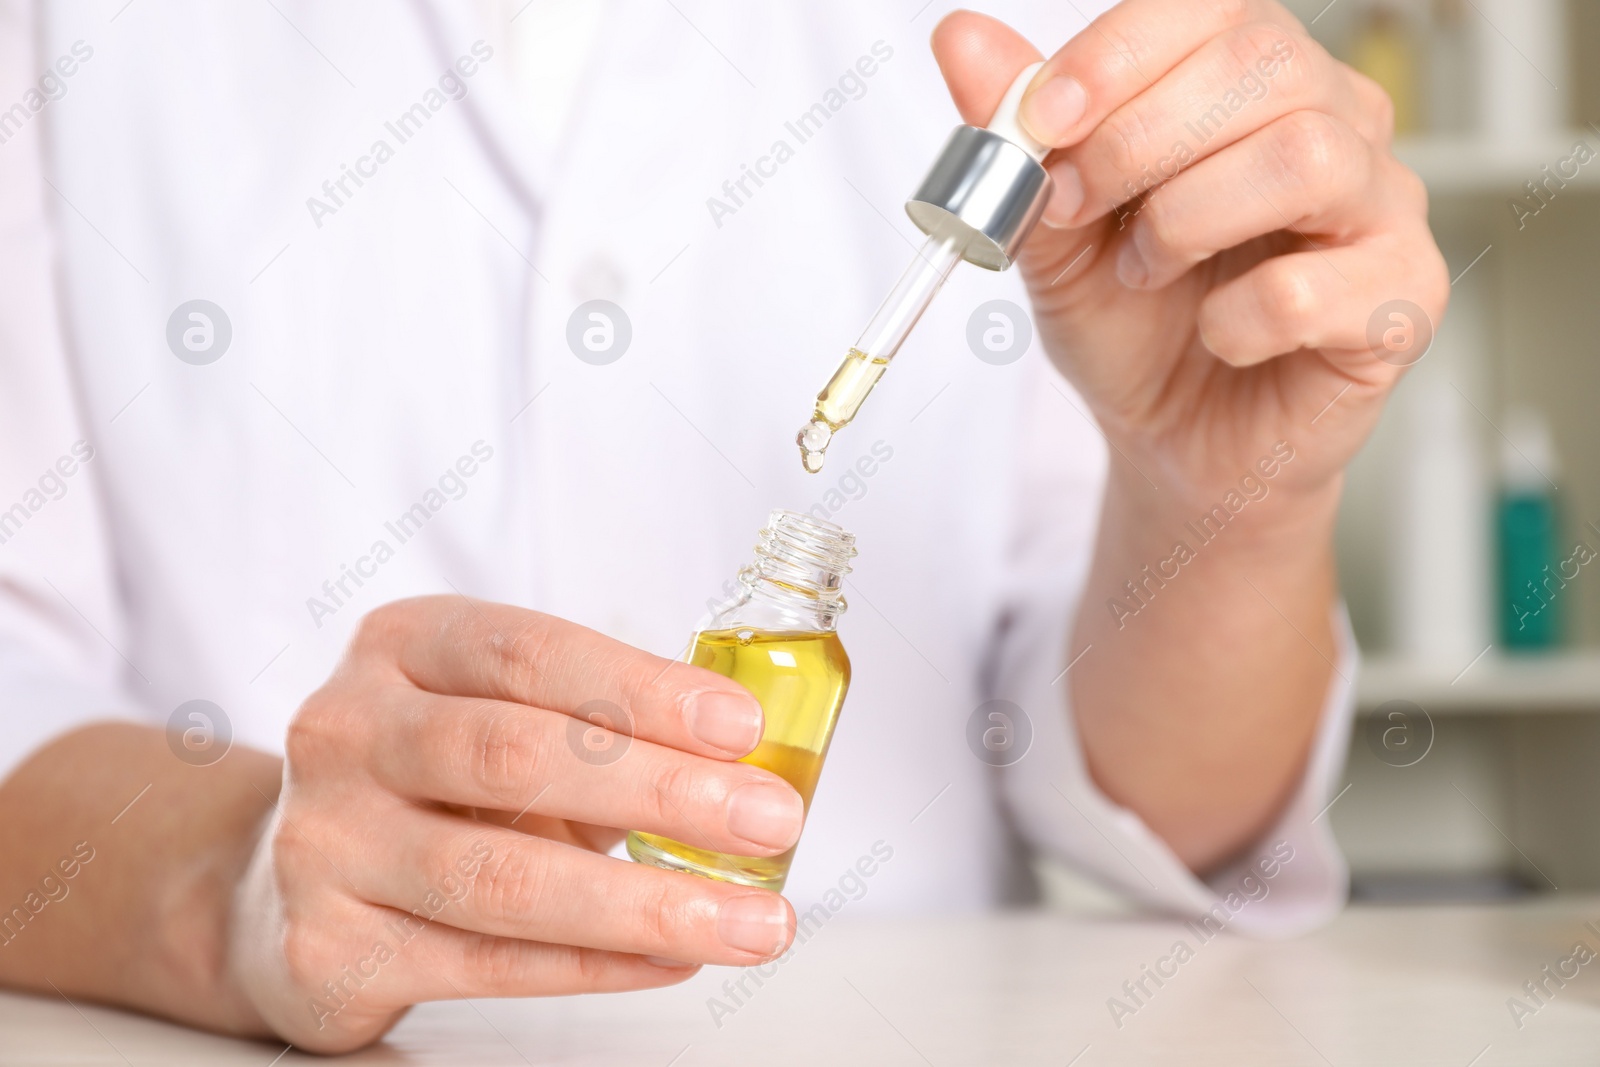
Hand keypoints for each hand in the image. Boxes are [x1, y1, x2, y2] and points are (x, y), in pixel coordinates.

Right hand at [226, 596, 801, 1051]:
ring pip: (500, 876)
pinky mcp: (328, 951)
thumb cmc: (432, 784)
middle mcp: (345, 732)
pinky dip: (594, 965)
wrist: (282, 887)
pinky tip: (673, 958)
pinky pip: (485, 964)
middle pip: (510, 754)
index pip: (527, 652)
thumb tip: (745, 771)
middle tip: (769, 819)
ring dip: (644, 903)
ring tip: (750, 921)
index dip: (640, 688)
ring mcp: (325, 844)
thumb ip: (598, 729)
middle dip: (659, 789)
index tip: (742, 725)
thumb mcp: (497, 717)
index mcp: (401, 646)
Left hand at [933, 1, 1447, 521]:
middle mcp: (1339, 122)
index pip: (1214, 8)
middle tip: (1075, 208)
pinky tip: (1215, 336)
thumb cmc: (1133, 323)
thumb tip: (961, 39)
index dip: (1120, 56)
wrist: (1173, 441)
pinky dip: (1236, 320)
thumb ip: (1019, 137)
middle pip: (1267, 66)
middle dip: (1140, 139)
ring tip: (1146, 272)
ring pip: (1307, 157)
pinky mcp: (1402, 302)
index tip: (1043, 121)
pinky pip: (1317, 287)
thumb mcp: (1054, 230)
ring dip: (1189, 221)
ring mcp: (1383, 209)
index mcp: (1257, 82)